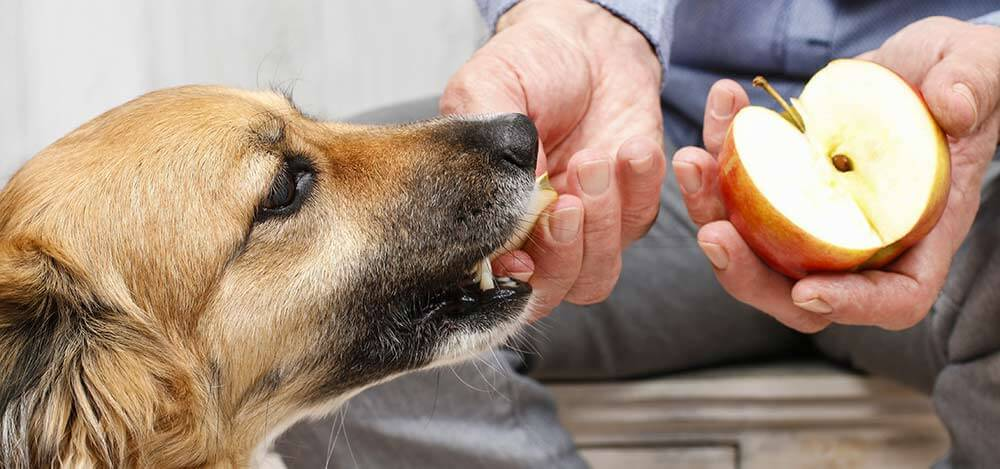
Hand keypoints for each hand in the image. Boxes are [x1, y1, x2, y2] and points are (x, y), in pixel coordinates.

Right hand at [442, 0, 666, 317]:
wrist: (585, 40)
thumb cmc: (527, 65)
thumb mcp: (484, 92)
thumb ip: (484, 151)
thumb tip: (505, 210)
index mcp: (490, 219)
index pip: (495, 280)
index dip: (510, 283)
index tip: (521, 258)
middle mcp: (536, 235)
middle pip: (551, 291)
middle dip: (562, 252)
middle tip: (567, 202)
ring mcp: (586, 228)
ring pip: (597, 274)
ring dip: (601, 224)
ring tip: (595, 159)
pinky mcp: (632, 207)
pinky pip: (641, 222)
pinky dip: (640, 189)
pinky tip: (632, 148)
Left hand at [673, 17, 999, 331]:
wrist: (917, 65)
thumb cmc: (962, 77)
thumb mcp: (980, 71)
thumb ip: (973, 86)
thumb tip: (953, 106)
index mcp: (918, 232)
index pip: (892, 298)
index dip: (850, 306)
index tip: (807, 292)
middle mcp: (858, 239)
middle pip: (796, 290)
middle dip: (747, 271)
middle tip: (713, 232)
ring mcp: (812, 217)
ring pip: (751, 244)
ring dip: (711, 207)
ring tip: (694, 162)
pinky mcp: (780, 186)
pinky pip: (738, 188)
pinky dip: (719, 154)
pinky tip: (721, 108)